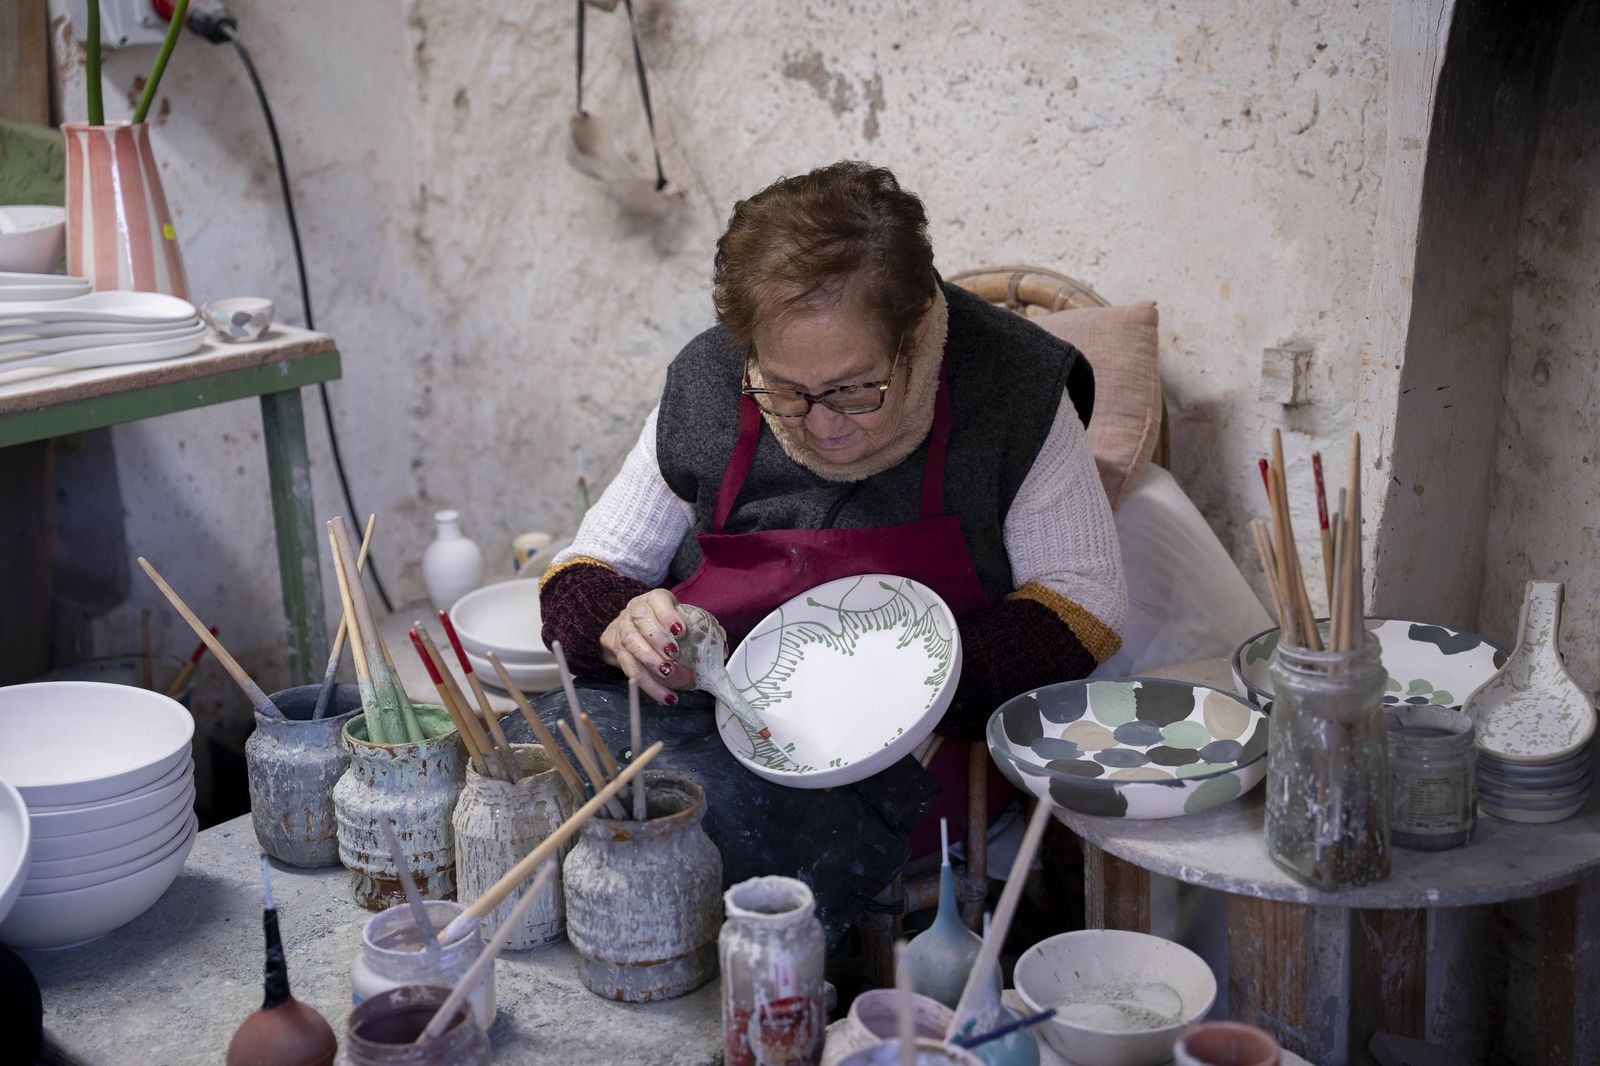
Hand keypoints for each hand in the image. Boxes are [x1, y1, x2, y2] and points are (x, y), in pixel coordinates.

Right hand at [601, 589, 692, 703]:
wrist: (633, 627)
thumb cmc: (664, 623)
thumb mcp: (682, 618)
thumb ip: (703, 630)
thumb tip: (721, 650)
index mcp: (654, 600)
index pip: (657, 601)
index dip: (668, 616)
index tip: (681, 631)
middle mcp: (634, 612)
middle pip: (640, 621)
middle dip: (657, 638)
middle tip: (673, 654)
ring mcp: (623, 632)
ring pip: (631, 645)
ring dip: (650, 661)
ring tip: (668, 674)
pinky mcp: (619, 653)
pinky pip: (631, 671)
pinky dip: (649, 686)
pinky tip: (666, 696)